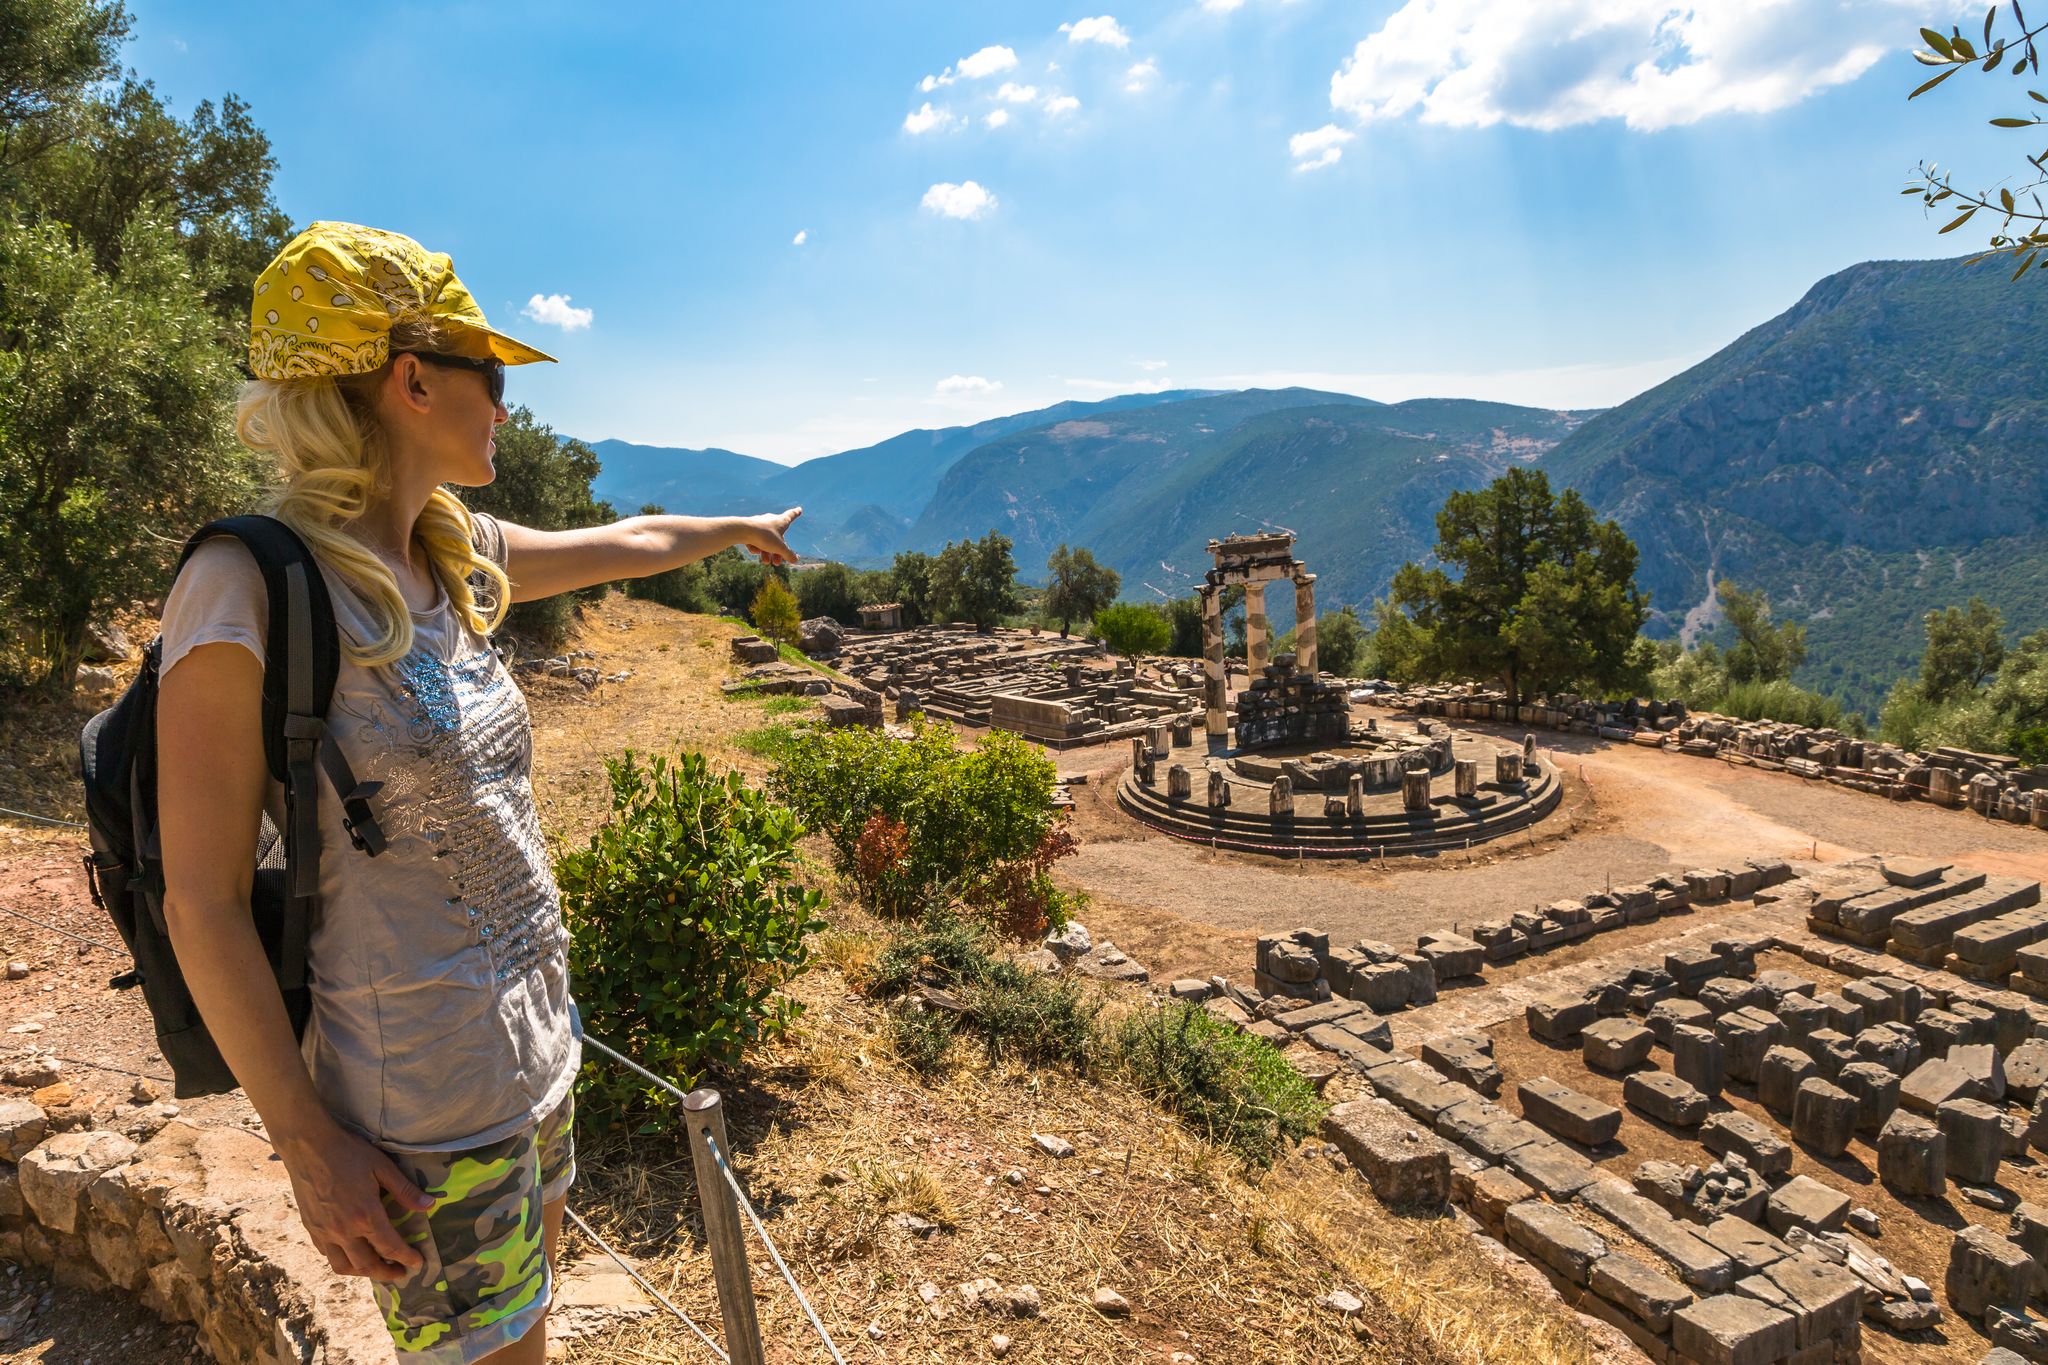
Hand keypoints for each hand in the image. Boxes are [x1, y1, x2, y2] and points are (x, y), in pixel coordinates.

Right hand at [275, 1119, 435, 1281]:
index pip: (390, 1247)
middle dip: (386, 1272)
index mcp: (365, 1216)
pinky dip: (342, 1260)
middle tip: (400, 1273)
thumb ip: (405, 1190)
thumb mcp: (382, 1167)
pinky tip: (351, 1254)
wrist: (308, 1146)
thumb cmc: (348, 1153)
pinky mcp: (311, 1229)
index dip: (406, 1258)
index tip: (418, 1263)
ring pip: (343, 1266)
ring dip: (363, 1273)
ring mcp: (324, 1232)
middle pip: (367, 1264)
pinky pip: (327, 1255)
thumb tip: (430, 1205)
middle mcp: (343, 1231)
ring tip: (377, 1269)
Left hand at [742, 508, 800, 566]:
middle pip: (778, 537)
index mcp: (781, 521)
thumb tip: (796, 560)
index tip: (799, 509)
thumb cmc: (764, 536)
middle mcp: (770, 520)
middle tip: (777, 563)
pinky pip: (755, 539)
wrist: (742, 530)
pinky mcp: (749, 528)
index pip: (791, 515)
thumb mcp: (779, 548)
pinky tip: (753, 550)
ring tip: (765, 562)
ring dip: (767, 552)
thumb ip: (788, 554)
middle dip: (778, 551)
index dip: (796, 513)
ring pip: (766, 540)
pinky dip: (756, 546)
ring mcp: (759, 524)